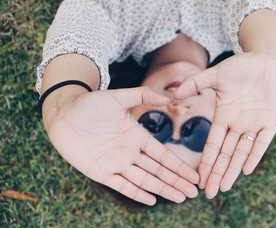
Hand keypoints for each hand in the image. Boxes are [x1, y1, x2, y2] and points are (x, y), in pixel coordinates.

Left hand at [46, 87, 198, 204]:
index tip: (194, 175)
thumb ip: (143, 95)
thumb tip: (168, 97)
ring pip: (144, 179)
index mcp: (137, 136)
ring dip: (163, 188)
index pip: (163, 154)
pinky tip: (151, 199)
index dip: (179, 166)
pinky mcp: (100, 172)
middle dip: (177, 181)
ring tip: (181, 197)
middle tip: (194, 193)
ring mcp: (116, 163)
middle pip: (158, 170)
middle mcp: (130, 152)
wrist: (63, 114)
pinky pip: (121, 185)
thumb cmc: (90, 104)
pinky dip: (136, 193)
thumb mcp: (119, 97)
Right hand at [174, 52, 275, 197]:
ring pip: (242, 152)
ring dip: (233, 169)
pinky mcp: (271, 121)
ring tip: (224, 187)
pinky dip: (254, 155)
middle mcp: (237, 124)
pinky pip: (262, 142)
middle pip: (226, 154)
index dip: (206, 161)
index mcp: (223, 116)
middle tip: (210, 193)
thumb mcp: (216, 74)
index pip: (213, 144)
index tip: (198, 177)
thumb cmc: (241, 66)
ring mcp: (254, 124)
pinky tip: (246, 169)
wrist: (266, 59)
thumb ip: (196, 84)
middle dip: (217, 172)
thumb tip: (174, 94)